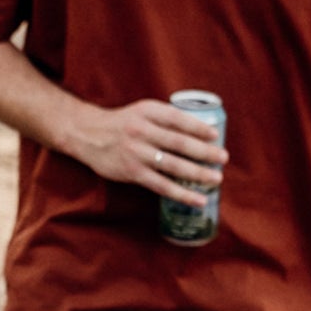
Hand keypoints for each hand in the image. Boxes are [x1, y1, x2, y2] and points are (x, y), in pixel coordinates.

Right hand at [70, 98, 224, 207]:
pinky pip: (161, 185)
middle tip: (223, 159)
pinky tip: (197, 199)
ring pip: (172, 165)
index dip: (197, 127)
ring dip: (197, 173)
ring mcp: (136, 153)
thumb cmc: (122, 124)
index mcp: (147, 111)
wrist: (88, 135)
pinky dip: (181, 193)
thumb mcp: (142, 112)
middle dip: (204, 152)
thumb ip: (165, 119)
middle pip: (178, 143)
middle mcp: (141, 131)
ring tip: (216, 179)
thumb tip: (201, 131)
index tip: (215, 135)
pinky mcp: (132, 172)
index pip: (177, 119)